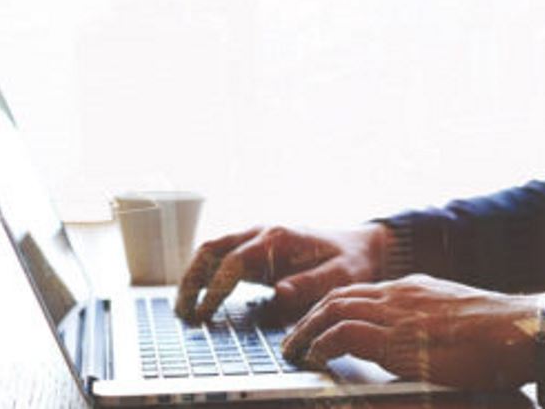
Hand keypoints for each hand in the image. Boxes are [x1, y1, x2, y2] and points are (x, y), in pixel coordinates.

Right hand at [175, 224, 388, 322]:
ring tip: (184, 308)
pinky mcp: (257, 249)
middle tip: (182, 312)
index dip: (215, 288)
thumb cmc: (352, 262)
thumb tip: (280, 292)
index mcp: (279, 238)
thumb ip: (311, 284)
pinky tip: (199, 298)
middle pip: (212, 249)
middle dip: (191, 279)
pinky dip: (205, 274)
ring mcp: (257, 238)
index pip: (234, 261)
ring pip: (212, 250)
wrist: (362, 246)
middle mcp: (263, 232)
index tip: (204, 313)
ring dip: (193, 276)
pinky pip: (221, 257)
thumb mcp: (341, 276)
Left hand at [281, 274, 543, 389]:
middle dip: (311, 317)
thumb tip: (422, 346)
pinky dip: (321, 344)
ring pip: (333, 309)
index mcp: (414, 290)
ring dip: (307, 330)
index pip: (362, 292)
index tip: (322, 325)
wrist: (518, 329)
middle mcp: (400, 294)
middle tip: (295, 339)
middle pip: (339, 296)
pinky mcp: (395, 336)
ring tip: (294, 351)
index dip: (336, 308)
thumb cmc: (499, 335)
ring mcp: (397, 311)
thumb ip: (432, 327)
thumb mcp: (457, 323)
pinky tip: (314, 358)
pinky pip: (343, 333)